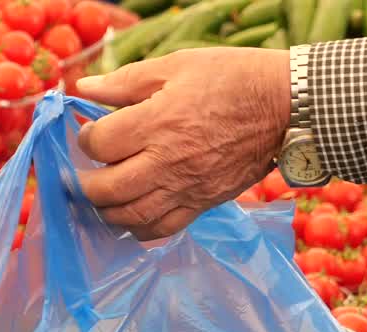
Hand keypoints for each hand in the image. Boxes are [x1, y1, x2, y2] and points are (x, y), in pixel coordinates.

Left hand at [75, 47, 290, 240]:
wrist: (286, 107)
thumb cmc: (232, 79)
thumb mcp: (177, 66)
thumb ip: (126, 81)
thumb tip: (85, 89)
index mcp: (156, 123)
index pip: (100, 144)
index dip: (85, 139)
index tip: (90, 132)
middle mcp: (167, 162)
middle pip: (107, 190)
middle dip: (84, 185)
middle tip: (80, 176)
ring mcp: (186, 188)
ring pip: (130, 217)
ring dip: (106, 212)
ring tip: (100, 199)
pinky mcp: (203, 204)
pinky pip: (162, 230)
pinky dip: (139, 230)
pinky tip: (130, 219)